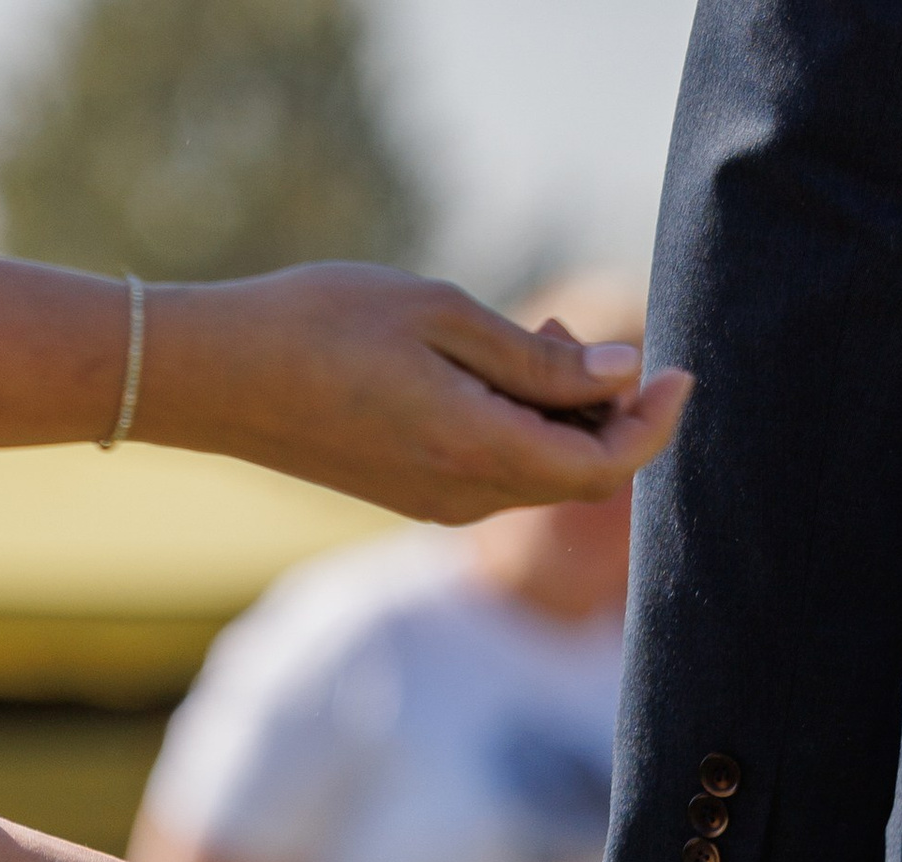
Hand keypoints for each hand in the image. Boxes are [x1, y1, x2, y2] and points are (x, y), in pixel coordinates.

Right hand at [0, 251, 686, 519]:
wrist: (218, 377)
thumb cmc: (323, 325)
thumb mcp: (443, 316)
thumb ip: (538, 358)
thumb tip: (619, 374)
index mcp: (477, 451)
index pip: (603, 465)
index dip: (654, 424)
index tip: (683, 370)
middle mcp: (464, 497)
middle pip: (578, 474)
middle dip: (609, 411)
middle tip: (582, 332)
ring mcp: (436, 505)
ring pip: (537, 473)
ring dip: (561, 415)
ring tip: (535, 336)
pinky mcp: (412, 495)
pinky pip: (495, 472)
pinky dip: (520, 427)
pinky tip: (492, 369)